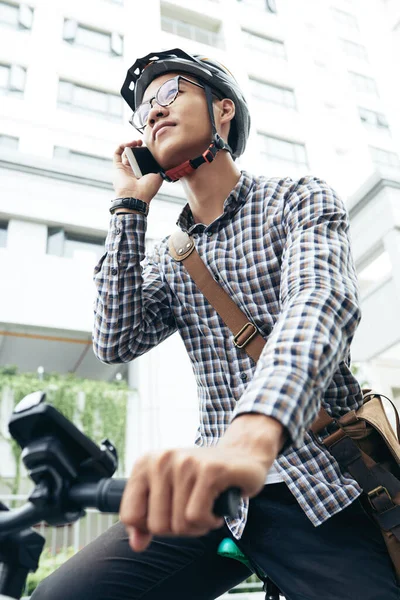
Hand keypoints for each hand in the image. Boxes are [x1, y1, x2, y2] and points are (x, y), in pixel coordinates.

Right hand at [113, 140, 162, 203]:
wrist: (136, 196)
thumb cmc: (148, 189)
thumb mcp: (158, 176)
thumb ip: (159, 166)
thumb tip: (162, 159)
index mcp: (142, 174)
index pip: (142, 160)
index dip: (145, 152)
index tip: (150, 147)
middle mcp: (133, 171)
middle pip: (134, 155)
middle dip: (138, 147)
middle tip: (142, 142)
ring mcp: (124, 169)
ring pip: (126, 153)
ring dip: (131, 145)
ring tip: (137, 141)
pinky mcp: (117, 167)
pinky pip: (117, 153)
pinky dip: (122, 146)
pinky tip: (130, 143)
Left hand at [119, 415, 283, 552]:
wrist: (242, 456)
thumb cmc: (203, 477)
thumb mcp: (168, 493)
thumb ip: (148, 518)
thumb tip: (136, 544)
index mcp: (146, 464)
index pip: (130, 515)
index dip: (150, 526)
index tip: (169, 514)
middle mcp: (162, 460)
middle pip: (157, 525)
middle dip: (179, 528)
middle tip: (194, 509)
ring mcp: (185, 463)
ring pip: (179, 524)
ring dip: (198, 526)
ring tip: (206, 506)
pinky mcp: (209, 471)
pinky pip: (197, 517)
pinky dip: (210, 522)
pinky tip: (216, 508)